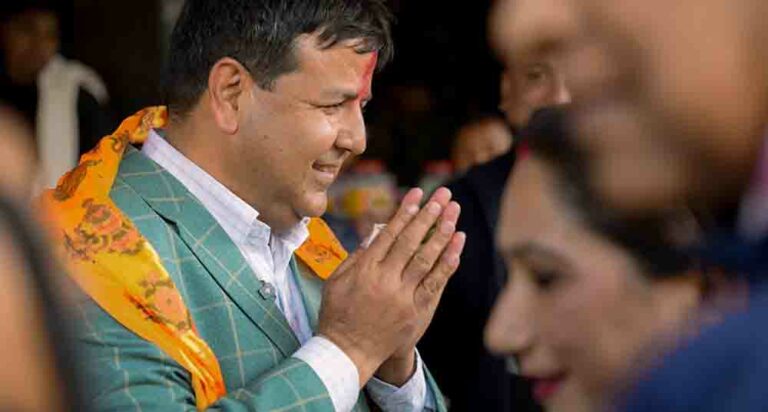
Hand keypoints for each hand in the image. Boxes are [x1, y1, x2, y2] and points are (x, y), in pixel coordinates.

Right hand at [317, 187, 465, 385]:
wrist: (348, 352)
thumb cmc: (338, 314)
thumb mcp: (336, 281)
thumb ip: (356, 257)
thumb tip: (375, 234)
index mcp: (364, 269)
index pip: (389, 233)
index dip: (405, 212)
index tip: (418, 193)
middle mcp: (384, 280)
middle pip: (411, 241)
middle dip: (428, 215)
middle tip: (442, 196)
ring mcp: (402, 296)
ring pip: (426, 259)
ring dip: (441, 234)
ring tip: (454, 213)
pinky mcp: (416, 311)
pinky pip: (435, 284)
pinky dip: (447, 264)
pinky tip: (457, 246)